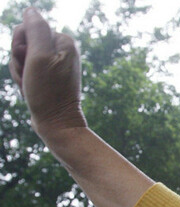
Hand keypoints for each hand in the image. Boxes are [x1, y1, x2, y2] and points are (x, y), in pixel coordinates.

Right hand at [9, 8, 85, 137]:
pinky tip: (29, 91)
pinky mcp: (48, 77)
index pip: (27, 28)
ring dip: (19, 72)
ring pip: (22, 58)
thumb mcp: (39, 56)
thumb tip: (31, 11)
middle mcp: (61, 50)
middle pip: (23, 43)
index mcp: (63, 41)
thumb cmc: (48, 91)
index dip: (19, 45)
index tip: (27, 62)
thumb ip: (35, 30)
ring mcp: (55, 64)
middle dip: (18, 60)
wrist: (56, 123)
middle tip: (27, 76)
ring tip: (29, 86)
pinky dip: (23, 80)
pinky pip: (26, 71)